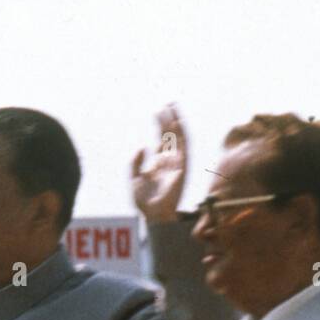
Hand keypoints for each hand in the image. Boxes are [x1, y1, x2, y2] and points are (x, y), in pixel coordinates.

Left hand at [131, 104, 187, 223]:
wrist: (154, 215)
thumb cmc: (145, 202)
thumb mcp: (134, 179)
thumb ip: (135, 163)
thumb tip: (142, 147)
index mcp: (159, 163)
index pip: (162, 139)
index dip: (160, 125)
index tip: (157, 111)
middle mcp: (169, 161)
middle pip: (170, 135)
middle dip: (169, 119)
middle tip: (167, 103)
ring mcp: (177, 163)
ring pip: (178, 138)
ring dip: (176, 122)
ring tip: (172, 107)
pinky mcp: (183, 167)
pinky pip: (184, 147)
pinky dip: (182, 134)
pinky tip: (178, 122)